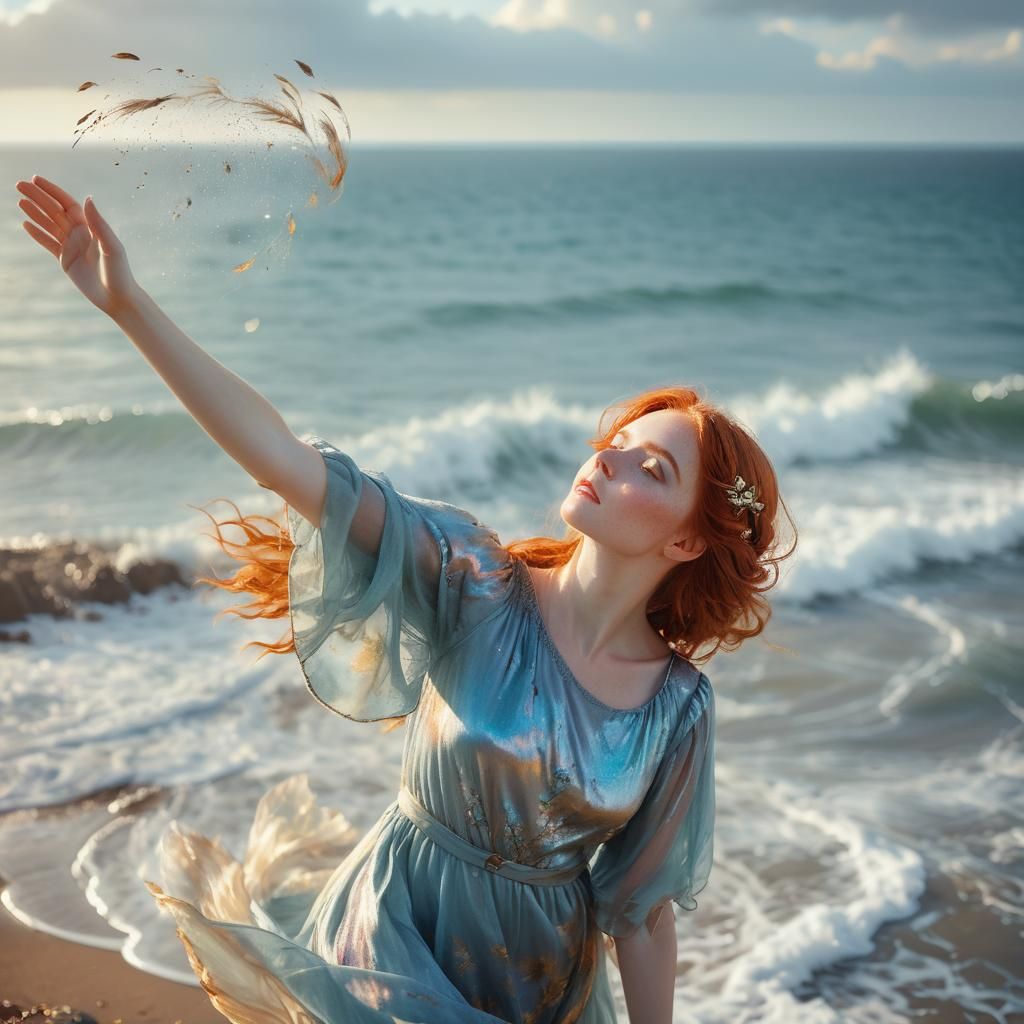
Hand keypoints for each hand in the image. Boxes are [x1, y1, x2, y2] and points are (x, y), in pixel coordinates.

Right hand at [16, 174, 140, 317]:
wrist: (117, 298)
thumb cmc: (119, 272)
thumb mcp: (111, 247)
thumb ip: (98, 224)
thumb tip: (88, 198)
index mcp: (91, 227)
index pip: (67, 203)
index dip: (52, 191)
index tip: (35, 180)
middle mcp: (80, 234)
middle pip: (55, 211)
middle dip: (38, 197)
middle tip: (19, 185)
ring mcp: (71, 247)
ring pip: (49, 225)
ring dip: (35, 213)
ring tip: (20, 201)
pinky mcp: (65, 260)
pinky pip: (48, 244)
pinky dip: (37, 234)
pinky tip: (26, 224)